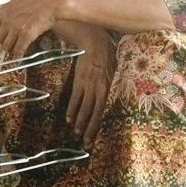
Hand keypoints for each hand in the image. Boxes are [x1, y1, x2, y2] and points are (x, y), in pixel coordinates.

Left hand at [0, 0, 65, 57]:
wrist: (52, 0)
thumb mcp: (17, 2)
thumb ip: (9, 12)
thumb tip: (4, 21)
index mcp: (2, 11)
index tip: (1, 37)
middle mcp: (5, 20)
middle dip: (5, 42)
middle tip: (11, 43)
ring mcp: (14, 28)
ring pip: (6, 46)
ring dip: (11, 49)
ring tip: (17, 48)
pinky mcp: (25, 35)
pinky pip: (18, 50)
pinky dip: (19, 54)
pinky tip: (21, 55)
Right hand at [66, 29, 115, 147]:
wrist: (95, 43)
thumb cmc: (108, 55)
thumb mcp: (116, 71)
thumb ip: (114, 84)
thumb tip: (115, 96)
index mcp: (110, 88)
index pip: (104, 111)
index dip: (99, 126)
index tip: (95, 138)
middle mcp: (100, 89)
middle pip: (94, 113)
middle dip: (89, 129)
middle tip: (85, 143)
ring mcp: (88, 85)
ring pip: (84, 108)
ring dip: (80, 122)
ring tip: (76, 134)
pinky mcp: (79, 80)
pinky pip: (75, 98)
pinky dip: (72, 109)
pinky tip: (69, 119)